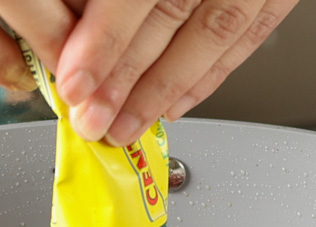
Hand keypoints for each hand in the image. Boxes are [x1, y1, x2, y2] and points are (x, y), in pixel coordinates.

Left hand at [41, 0, 301, 144]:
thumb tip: (68, 14)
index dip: (104, 39)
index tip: (75, 80)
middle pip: (170, 14)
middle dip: (127, 79)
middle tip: (94, 118)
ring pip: (211, 33)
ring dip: (164, 89)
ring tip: (127, 122)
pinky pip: (247, 35)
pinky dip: (209, 75)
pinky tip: (176, 102)